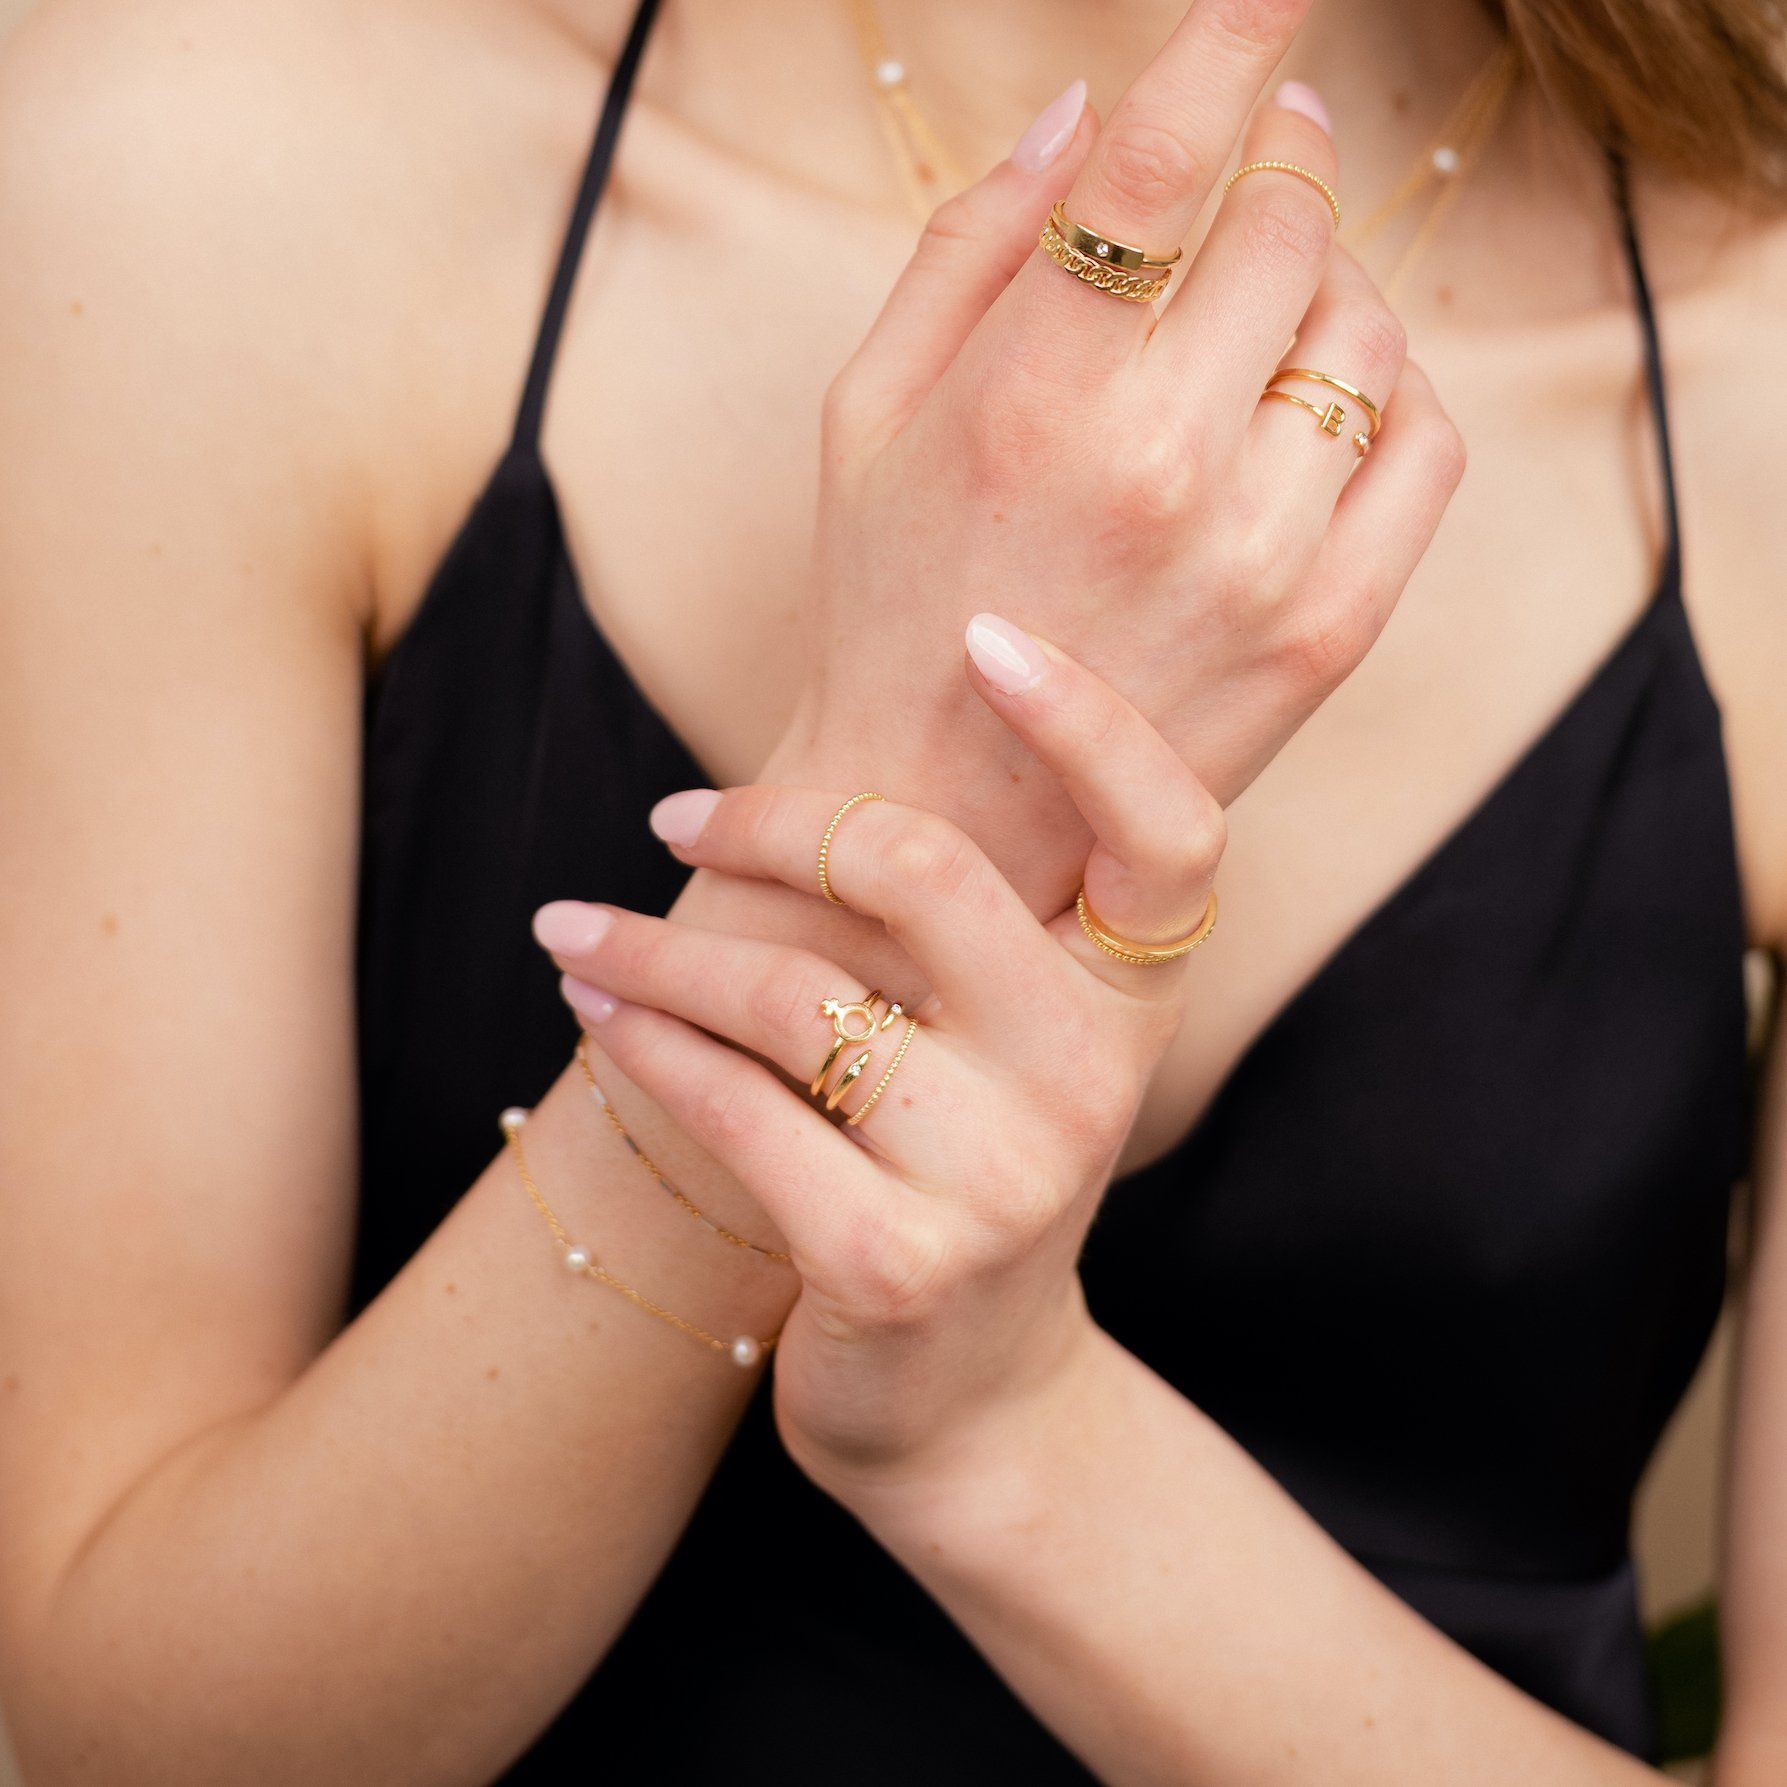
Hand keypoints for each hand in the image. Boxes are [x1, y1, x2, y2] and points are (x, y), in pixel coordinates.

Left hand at [536, 619, 1223, 1494]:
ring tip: (571, 931)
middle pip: (923, 871)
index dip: (1095, 722)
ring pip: (792, 992)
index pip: (1169, 833)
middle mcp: (1092, 1078)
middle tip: (672, 812)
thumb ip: (984, 911)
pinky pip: (732, 1105)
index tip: (984, 636)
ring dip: (653, 951)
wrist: (965, 1395)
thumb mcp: (1018, 1043)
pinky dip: (643, 1044)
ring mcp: (1002, 1179)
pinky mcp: (894, 1262)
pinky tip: (596, 1015)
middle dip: (768, 821)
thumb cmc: (968, 1168)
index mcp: (1133, 999)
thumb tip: (839, 744)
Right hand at [769, 0, 1461, 915]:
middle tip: (1264, 148)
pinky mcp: (1327, 628)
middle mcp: (1158, 467)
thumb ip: (965, 246)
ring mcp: (1259, 554)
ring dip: (1327, 275)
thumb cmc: (885, 601)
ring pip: (1363, 324)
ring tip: (1269, 296)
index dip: (1228, 47)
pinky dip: (1395, 382)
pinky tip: (1327, 388)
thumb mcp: (865, 415)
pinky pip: (1424, 442)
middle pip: (1286, 226)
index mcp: (1029, 397)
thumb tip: (1080, 108)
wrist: (942, 809)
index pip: (1163, 165)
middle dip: (1281, 159)